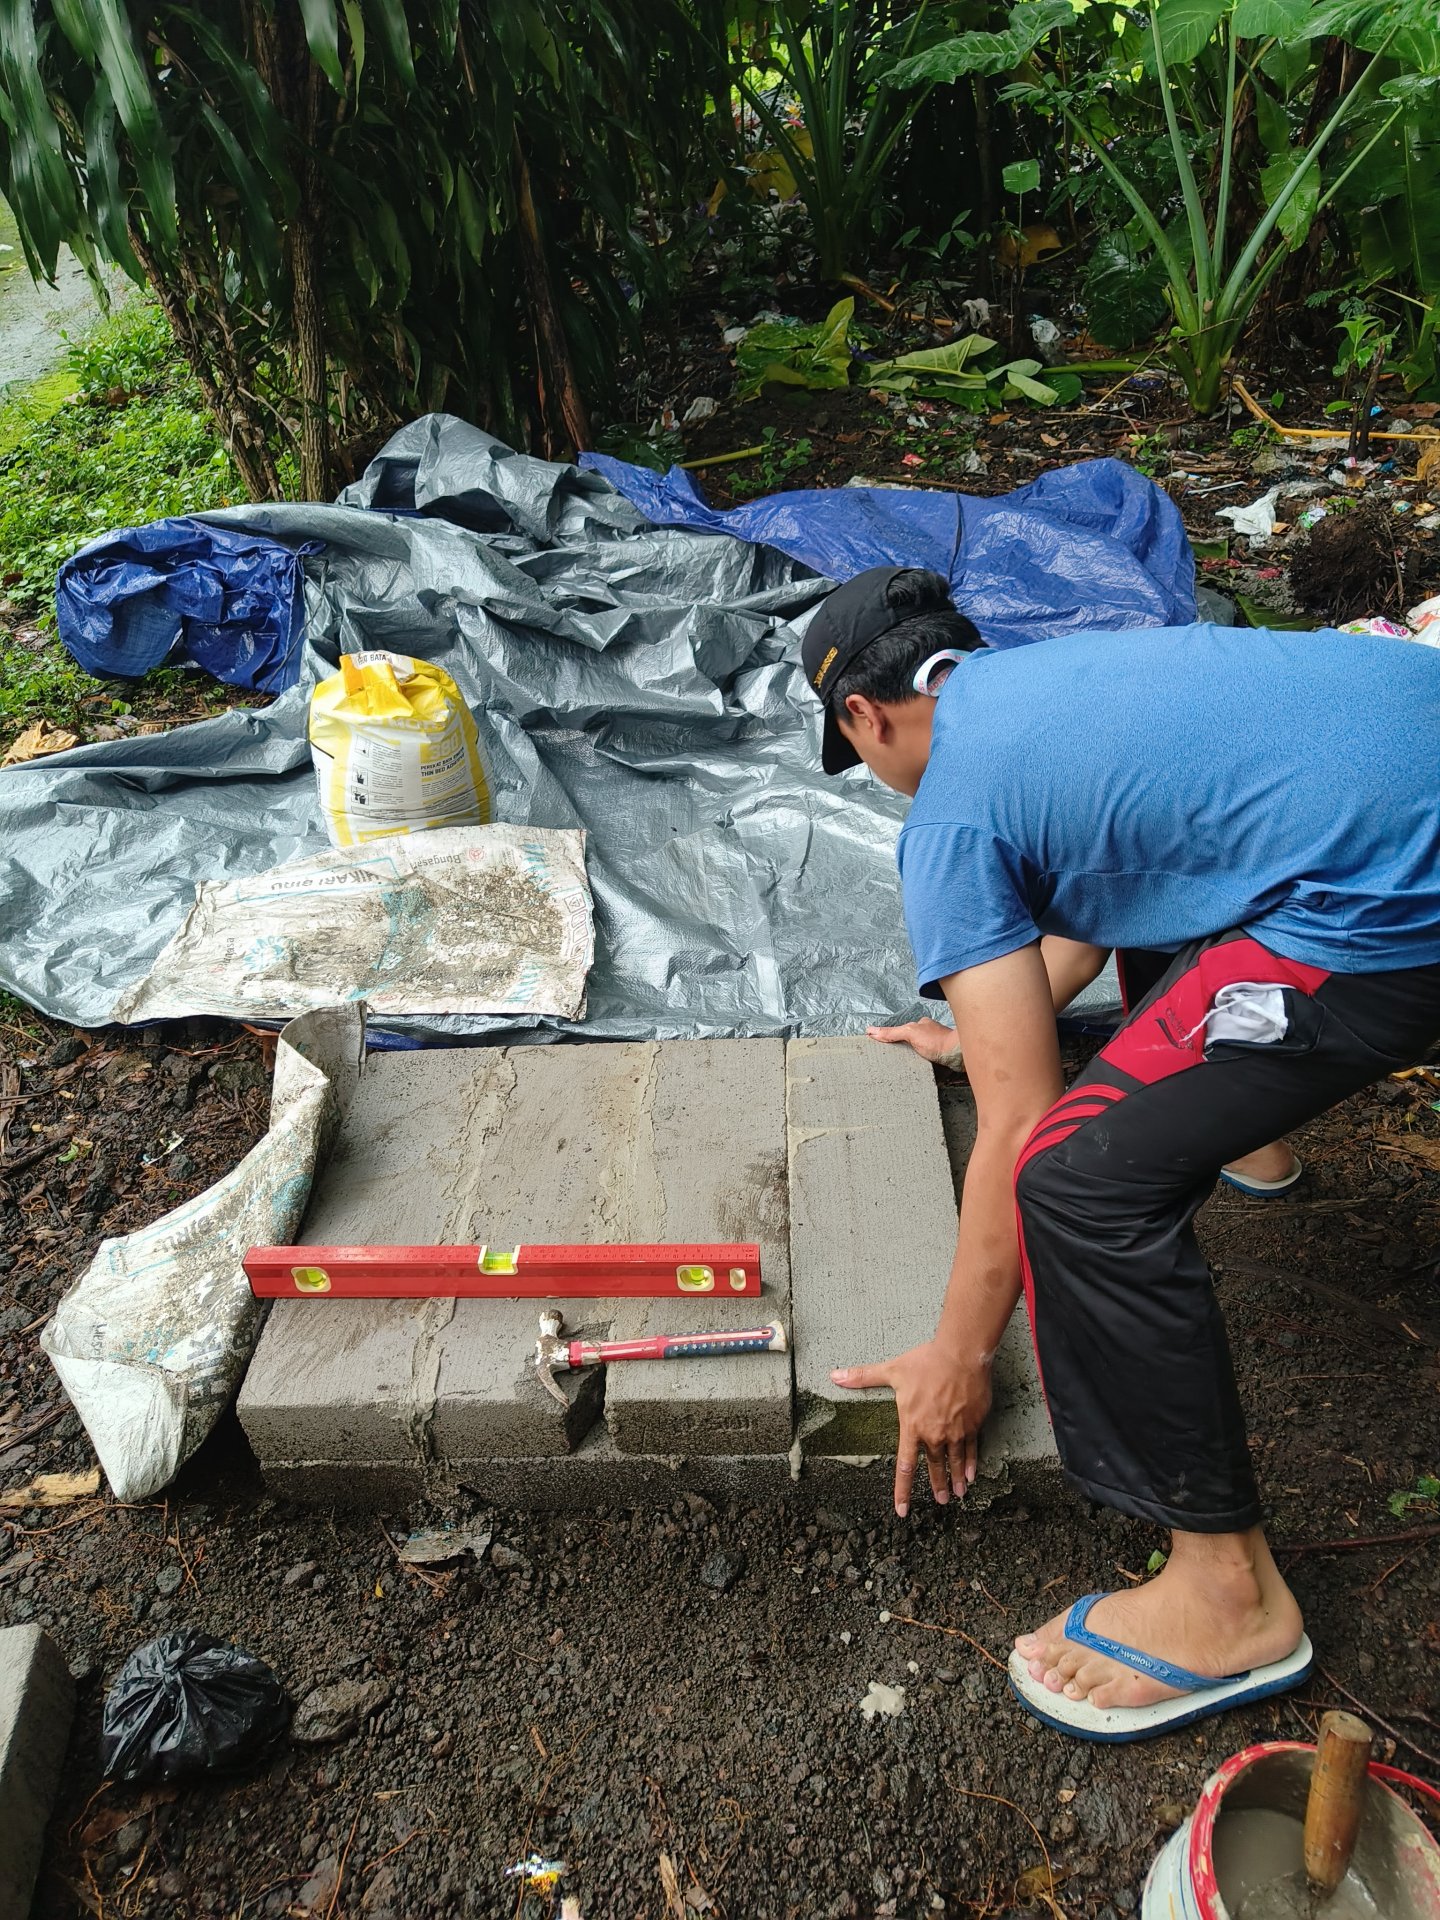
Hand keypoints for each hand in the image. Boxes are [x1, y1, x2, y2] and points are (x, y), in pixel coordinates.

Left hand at [831, 1341, 992, 1516]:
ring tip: (959, 1494)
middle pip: (934, 1467)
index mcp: (913, 1426)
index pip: (905, 1466)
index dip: (903, 1490)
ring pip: (954, 1461)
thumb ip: (863, 1377)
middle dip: (937, 1486)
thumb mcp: (893, 1370)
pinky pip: (971, 1448)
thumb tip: (835, 1376)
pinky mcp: (973, 1424)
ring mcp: (956, 1431)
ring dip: (956, 1479)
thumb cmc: (926, 1362)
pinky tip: (971, 1473)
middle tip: (941, 1500)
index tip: (902, 1510)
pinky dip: (971, 1463)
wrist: (960, 1355)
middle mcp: (934, 1434)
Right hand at [866, 1016, 962, 1065]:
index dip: (891, 1038)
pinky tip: (919, 1071)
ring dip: (913, 1059)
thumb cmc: (937, 1041)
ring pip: (920, 1052)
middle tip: (892, 1060)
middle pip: (910, 1041)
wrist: (958, 1053)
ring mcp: (936, 1045)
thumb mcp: (910, 1033)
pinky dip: (923, 1066)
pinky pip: (928, 1061)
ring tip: (904, 1068)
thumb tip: (872, 1030)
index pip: (900, 1031)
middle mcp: (929, 1033)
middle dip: (902, 1050)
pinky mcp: (941, 1057)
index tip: (882, 1046)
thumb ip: (891, 1033)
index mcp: (920, 1025)